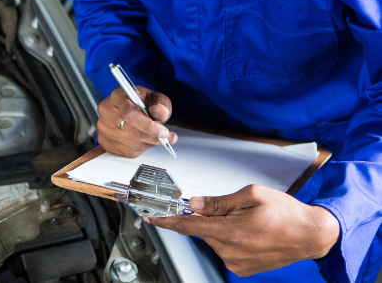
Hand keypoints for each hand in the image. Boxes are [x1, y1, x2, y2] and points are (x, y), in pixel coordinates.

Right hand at [96, 86, 175, 156]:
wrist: (129, 110)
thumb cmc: (141, 103)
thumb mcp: (154, 98)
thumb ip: (161, 103)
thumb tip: (160, 113)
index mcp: (117, 96)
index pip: (130, 114)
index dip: (148, 125)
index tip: (163, 132)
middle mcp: (106, 111)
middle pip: (131, 131)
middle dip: (153, 137)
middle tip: (167, 138)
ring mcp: (102, 127)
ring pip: (131, 144)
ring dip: (147, 144)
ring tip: (152, 136)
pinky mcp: (103, 141)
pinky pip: (127, 152)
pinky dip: (139, 149)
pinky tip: (142, 140)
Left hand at [147, 184, 340, 276]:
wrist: (311, 235)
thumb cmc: (287, 213)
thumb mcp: (251, 195)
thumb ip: (218, 201)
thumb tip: (194, 204)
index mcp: (230, 231)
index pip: (187, 225)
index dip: (166, 220)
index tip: (151, 217)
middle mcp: (230, 251)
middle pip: (203, 230)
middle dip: (209, 218)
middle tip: (231, 210)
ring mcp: (236, 262)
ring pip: (214, 240)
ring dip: (222, 229)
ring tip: (248, 222)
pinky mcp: (242, 268)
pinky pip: (225, 250)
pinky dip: (230, 239)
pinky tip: (249, 233)